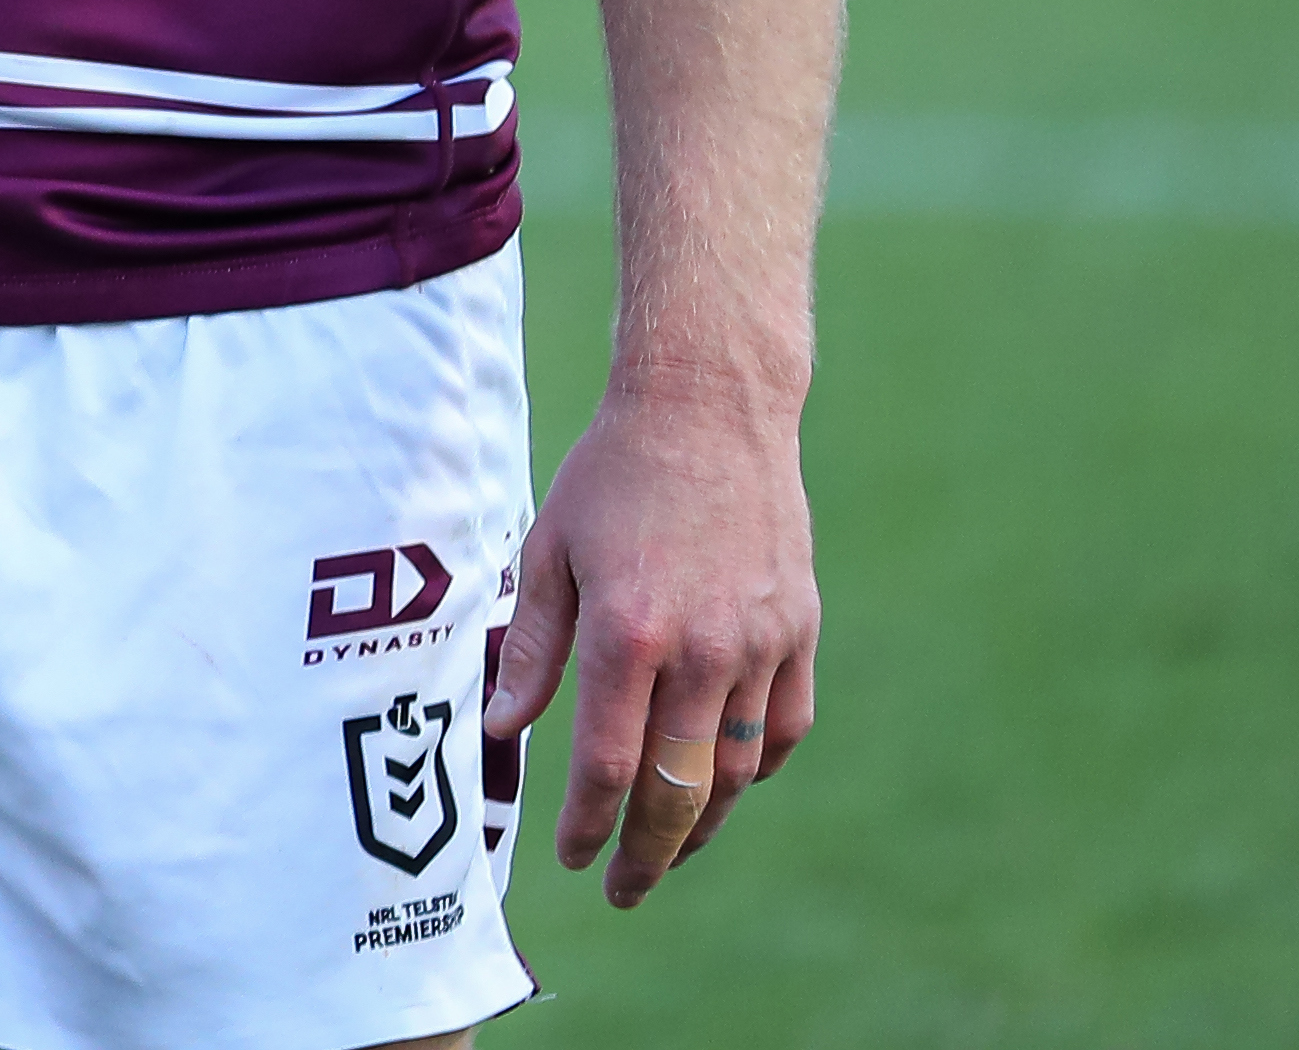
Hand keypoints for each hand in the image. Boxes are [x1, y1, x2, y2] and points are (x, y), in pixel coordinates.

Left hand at [484, 377, 817, 908]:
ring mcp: (761, 644)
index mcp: (627, 631)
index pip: (609, 766)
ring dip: (702, 822)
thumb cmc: (612, 476)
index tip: (572, 857)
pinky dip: (757, 766)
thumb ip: (530, 648)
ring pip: (738, 771)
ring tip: (670, 848)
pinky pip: (785, 729)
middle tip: (624, 888)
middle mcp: (702, 650)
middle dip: (649, 854)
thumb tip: (498, 728)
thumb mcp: (547, 550)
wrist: (708, 410)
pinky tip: (724, 779)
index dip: (589, 826)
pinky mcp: (799, 632)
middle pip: (679, 790)